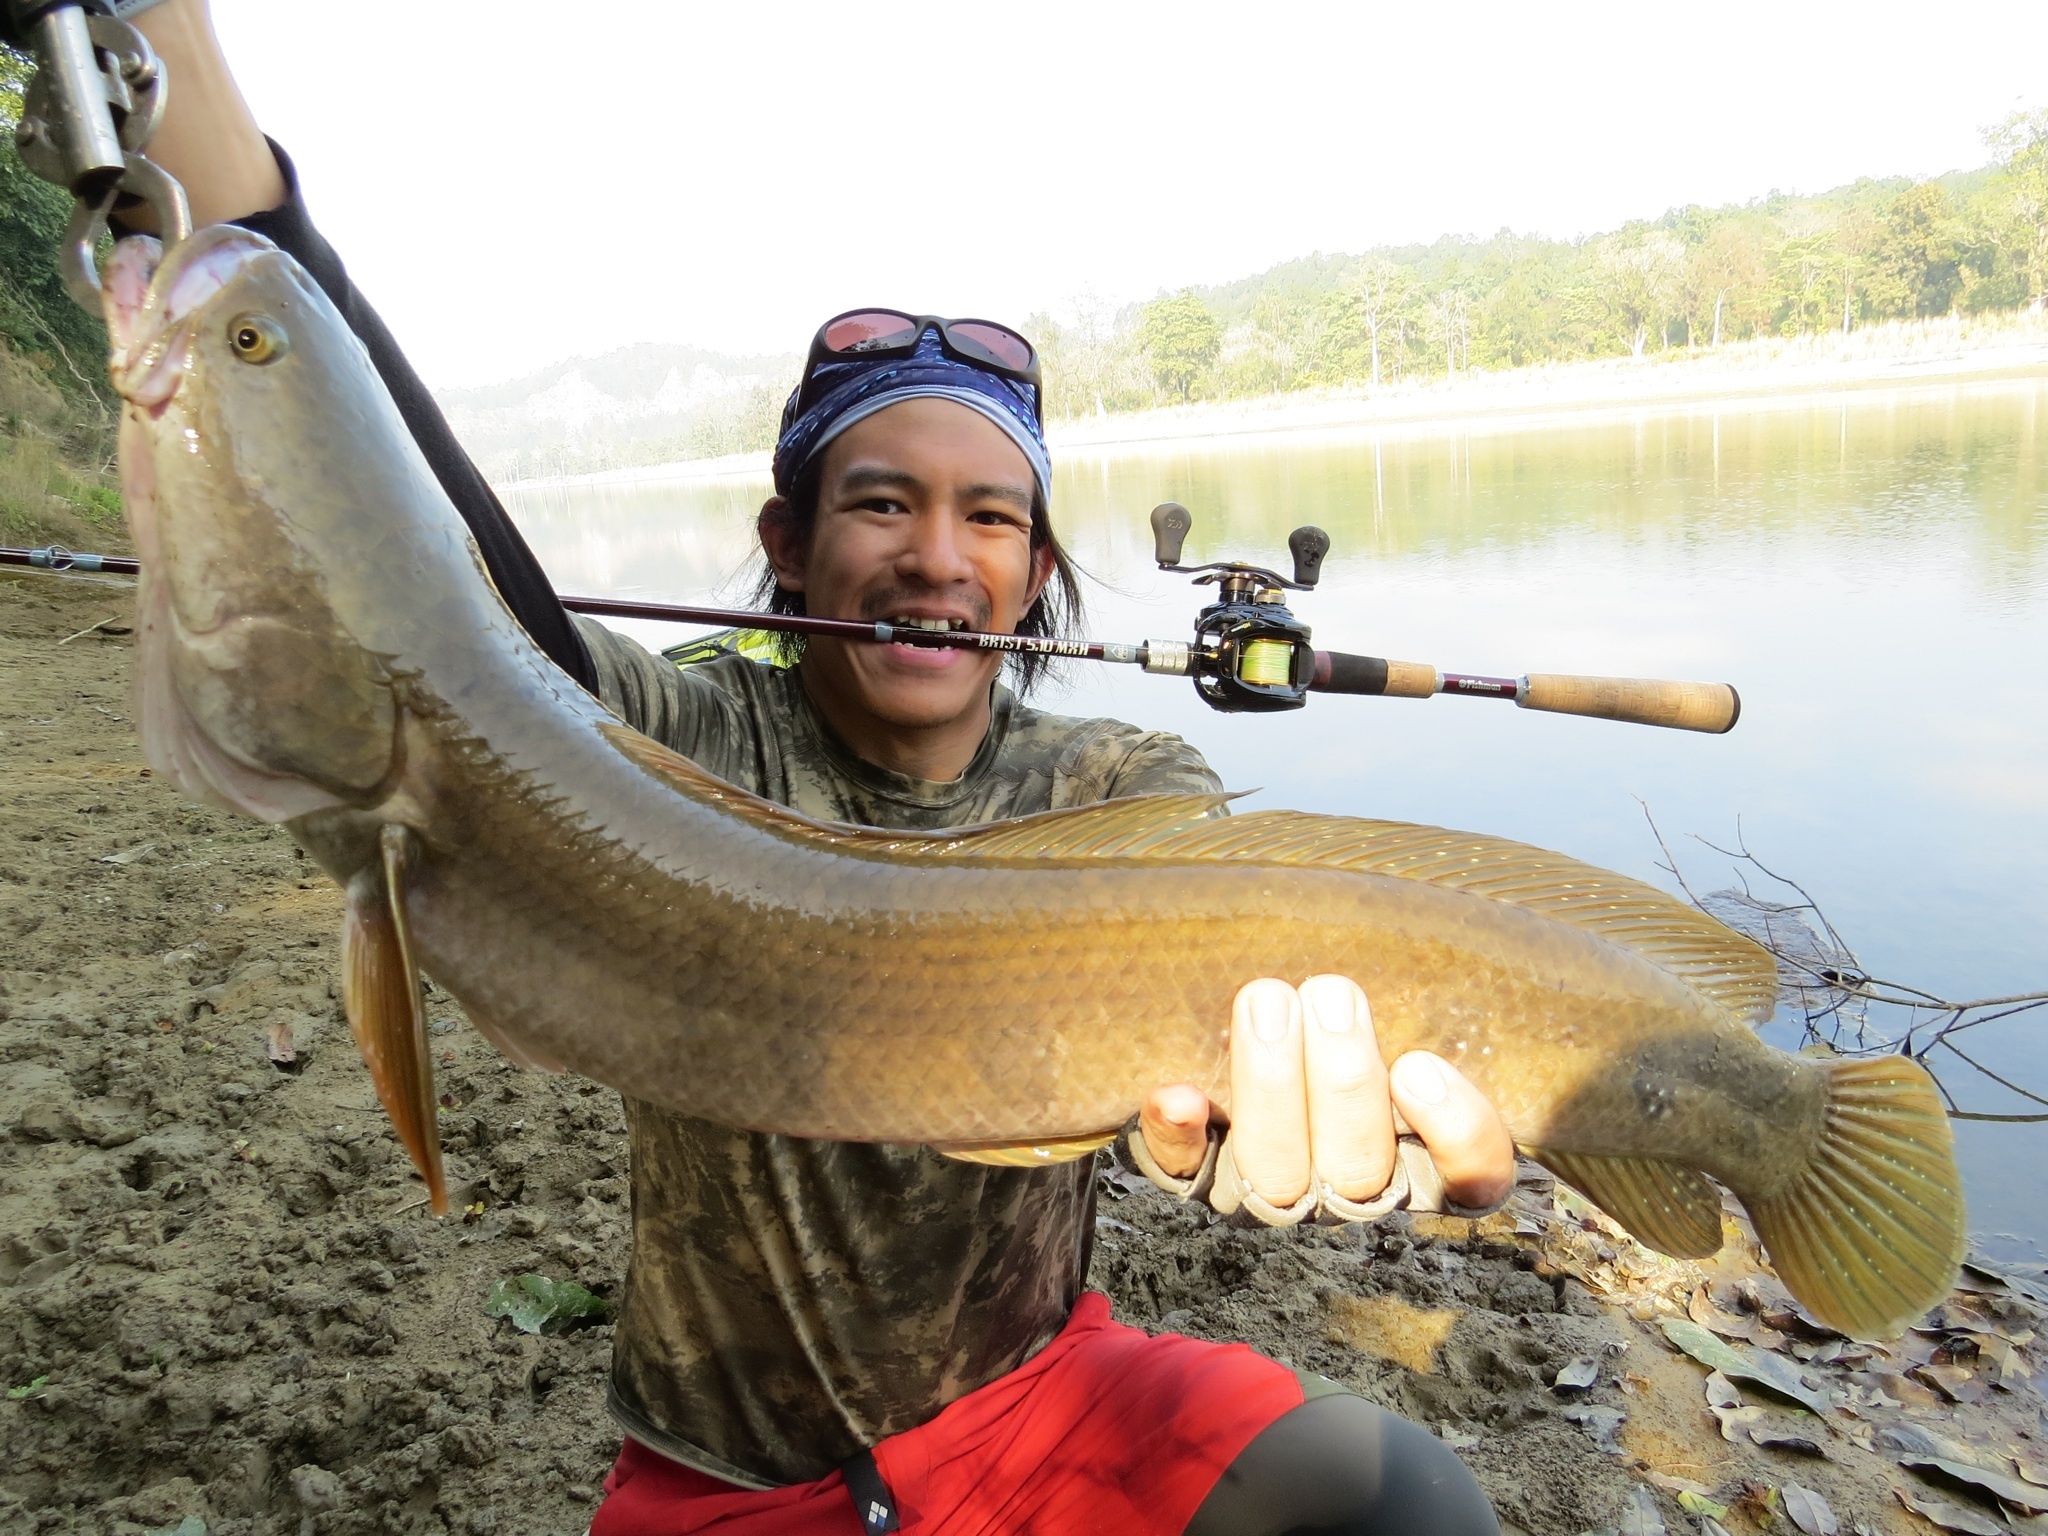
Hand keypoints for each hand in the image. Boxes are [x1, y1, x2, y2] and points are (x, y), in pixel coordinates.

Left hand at [1139, 975, 1515, 1212]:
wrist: (1244, 1111)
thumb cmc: (1351, 1066)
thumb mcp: (1404, 1054)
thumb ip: (1420, 1051)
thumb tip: (1419, 1061)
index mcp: (1415, 1175)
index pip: (1466, 1180)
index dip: (1454, 1132)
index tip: (1419, 1067)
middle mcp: (1347, 1203)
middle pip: (1358, 1165)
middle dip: (1344, 1077)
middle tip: (1331, 991)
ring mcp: (1272, 1201)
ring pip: (1278, 1167)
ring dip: (1271, 1082)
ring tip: (1267, 998)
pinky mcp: (1201, 1184)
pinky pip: (1186, 1171)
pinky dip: (1178, 1136)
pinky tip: (1175, 1095)